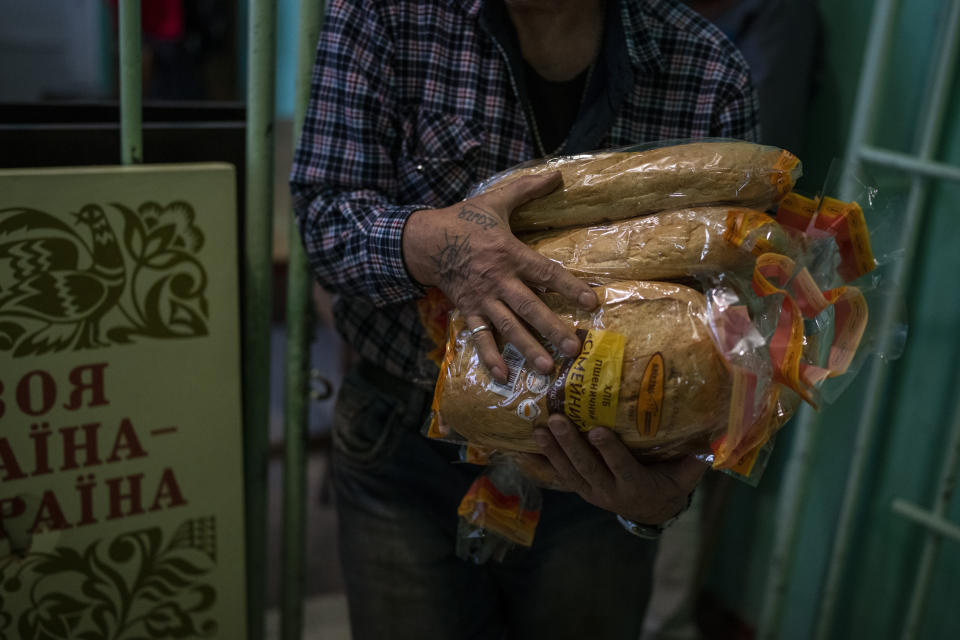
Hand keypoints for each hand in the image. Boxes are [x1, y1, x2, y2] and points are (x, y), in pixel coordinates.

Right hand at [402, 173, 597, 381]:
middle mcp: (498, 280)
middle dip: (551, 328)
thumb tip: (559, 174)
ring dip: (526, 348)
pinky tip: (501, 376)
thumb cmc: (464, 220)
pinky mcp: (468, 310)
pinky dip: (489, 356)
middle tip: (572, 348)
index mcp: (509, 253)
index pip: (545, 272)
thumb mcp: (495, 201)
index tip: (590, 302)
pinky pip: (479, 336)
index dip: (569, 287)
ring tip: (546, 368)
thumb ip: (528, 189)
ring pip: (507, 327)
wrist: (425, 240)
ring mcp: (482, 299)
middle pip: (529, 307)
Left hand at [525, 414, 706, 523]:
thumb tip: (713, 437)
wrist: (652, 510)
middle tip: (557, 421)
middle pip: (587, 467)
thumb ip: (696, 458)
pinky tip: (518, 452)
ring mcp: (591, 491)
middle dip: (570, 445)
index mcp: (637, 487)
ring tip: (539, 429)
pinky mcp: (579, 488)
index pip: (622, 467)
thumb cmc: (670, 483)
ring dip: (552, 451)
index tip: (598, 431)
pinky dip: (538, 465)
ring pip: (568, 472)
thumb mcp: (686, 474)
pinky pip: (556, 477)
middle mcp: (610, 492)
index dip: (610, 451)